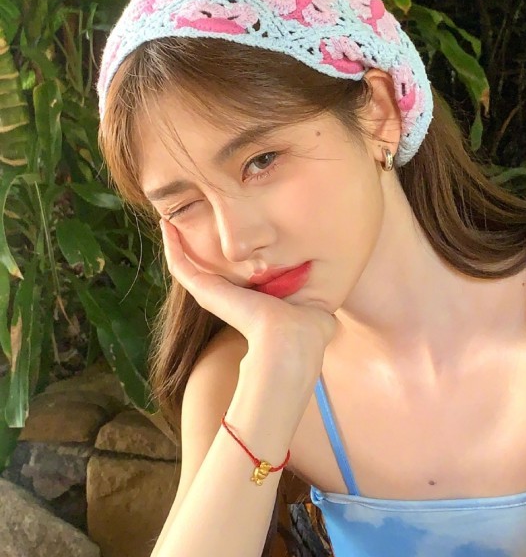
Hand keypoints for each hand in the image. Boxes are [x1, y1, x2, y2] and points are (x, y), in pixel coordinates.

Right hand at [159, 218, 335, 379]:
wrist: (291, 338)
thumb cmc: (308, 326)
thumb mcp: (313, 301)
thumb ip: (314, 291)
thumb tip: (327, 289)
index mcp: (251, 300)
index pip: (234, 275)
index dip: (226, 255)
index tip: (222, 233)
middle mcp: (228, 297)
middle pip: (205, 267)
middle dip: (195, 245)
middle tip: (184, 219)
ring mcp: (213, 294)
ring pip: (185, 264)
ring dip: (175, 241)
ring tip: (168, 218)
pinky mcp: (204, 290)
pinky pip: (179, 263)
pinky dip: (171, 244)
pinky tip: (167, 223)